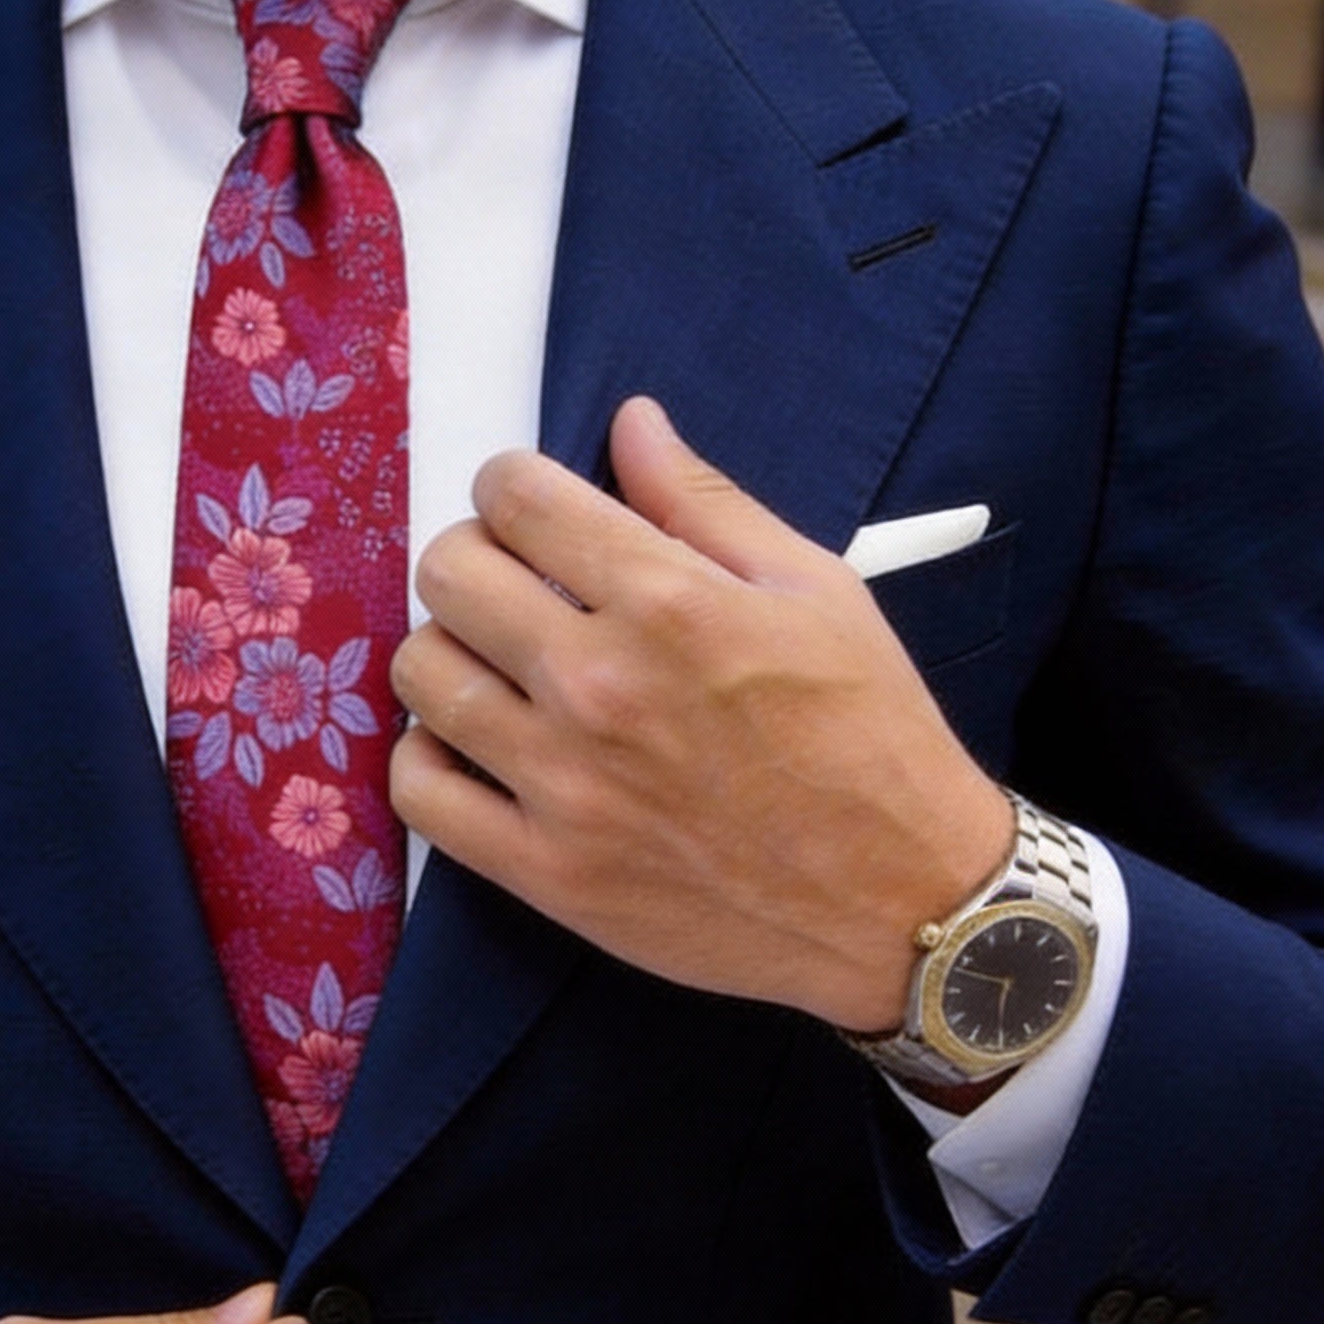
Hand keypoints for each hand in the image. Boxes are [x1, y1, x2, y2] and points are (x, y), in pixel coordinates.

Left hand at [389, 396, 1013, 1033]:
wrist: (903, 901)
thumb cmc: (872, 737)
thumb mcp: (817, 591)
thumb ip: (706, 503)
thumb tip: (630, 423)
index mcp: (668, 603)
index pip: (516, 498)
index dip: (511, 484)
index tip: (530, 508)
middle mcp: (599, 686)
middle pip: (448, 574)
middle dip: (471, 556)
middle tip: (511, 582)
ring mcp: (564, 784)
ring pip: (422, 674)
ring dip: (446, 650)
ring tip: (492, 663)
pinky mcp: (547, 871)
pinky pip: (421, 794)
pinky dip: (428, 757)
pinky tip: (471, 745)